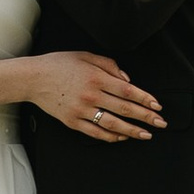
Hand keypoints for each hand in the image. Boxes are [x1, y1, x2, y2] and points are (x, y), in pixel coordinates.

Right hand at [25, 50, 164, 142]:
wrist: (33, 78)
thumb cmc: (58, 65)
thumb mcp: (86, 56)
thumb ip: (109, 66)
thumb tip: (127, 80)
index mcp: (95, 77)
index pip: (127, 91)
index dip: (145, 99)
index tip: (157, 105)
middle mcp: (90, 95)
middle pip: (124, 108)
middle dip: (146, 117)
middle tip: (160, 123)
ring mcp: (81, 110)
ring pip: (112, 124)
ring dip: (132, 130)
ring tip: (145, 134)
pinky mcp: (72, 121)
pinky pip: (95, 132)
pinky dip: (110, 136)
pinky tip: (122, 137)